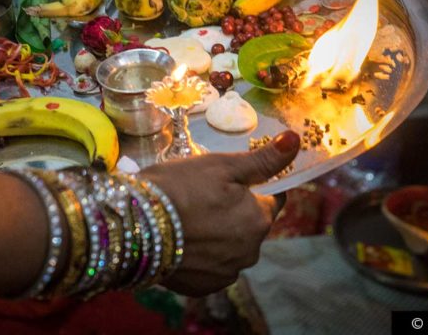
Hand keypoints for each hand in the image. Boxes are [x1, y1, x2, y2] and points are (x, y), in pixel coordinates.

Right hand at [141, 130, 299, 295]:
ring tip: (189, 219)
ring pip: (231, 248)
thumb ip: (263, 159)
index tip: (231, 181)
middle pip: (251, 226)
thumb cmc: (179, 188)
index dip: (254, 188)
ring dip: (219, 236)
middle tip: (202, 197)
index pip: (273, 200)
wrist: (133, 226)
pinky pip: (211, 267)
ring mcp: (225, 274)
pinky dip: (202, 256)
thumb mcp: (222, 166)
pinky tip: (182, 241)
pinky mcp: (202, 288)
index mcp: (259, 220)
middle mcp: (249, 252)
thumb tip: (295, 140)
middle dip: (235, 213)